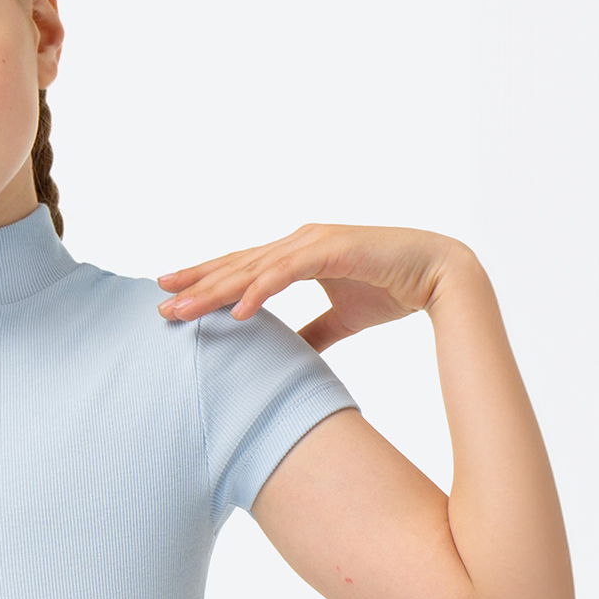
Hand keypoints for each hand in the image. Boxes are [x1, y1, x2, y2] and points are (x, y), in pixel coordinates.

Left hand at [155, 222, 468, 352]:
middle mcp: (300, 243)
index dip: (206, 282)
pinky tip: (236, 310)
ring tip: (183, 311)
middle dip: (196, 285)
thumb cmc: (391, 290)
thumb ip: (310, 333)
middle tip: (158, 305)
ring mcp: (314, 243)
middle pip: (236, 265)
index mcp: (297, 254)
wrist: (440, 276)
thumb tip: (285, 355)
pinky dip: (259, 290)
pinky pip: (287, 272)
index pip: (241, 268)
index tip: (170, 298)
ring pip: (253, 268)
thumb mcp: (339, 319)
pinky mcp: (333, 250)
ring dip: (216, 290)